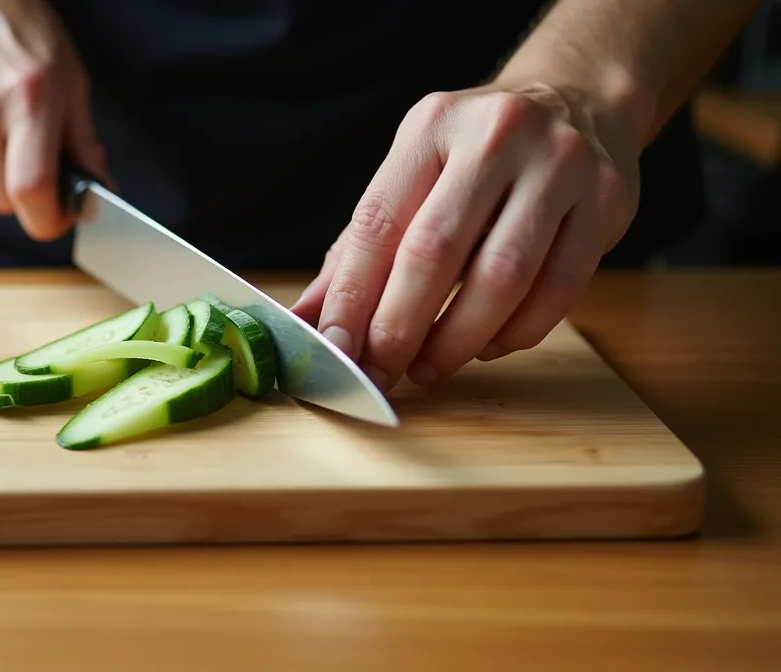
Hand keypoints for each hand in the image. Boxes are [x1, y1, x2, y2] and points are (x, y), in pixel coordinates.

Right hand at [0, 0, 109, 239]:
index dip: (49, 219)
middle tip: (38, 165)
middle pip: (3, 201)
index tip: (61, 216)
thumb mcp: (69, 77)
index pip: (32, 191)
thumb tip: (100, 191)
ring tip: (4, 119)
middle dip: (26, 196)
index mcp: (28, 99)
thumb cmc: (22, 29)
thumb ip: (84, 140)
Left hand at [291, 81, 639, 391]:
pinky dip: (515, 333)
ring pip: (503, 278)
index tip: (337, 350)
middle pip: (436, 252)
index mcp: (431, 127)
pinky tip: (486, 344)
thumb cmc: (473, 157)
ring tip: (429, 367)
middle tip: (383, 372)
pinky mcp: (607, 202)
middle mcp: (497, 137)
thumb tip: (305, 322)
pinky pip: (559, 290)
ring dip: (457, 340)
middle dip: (400, 327)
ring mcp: (561, 166)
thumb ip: (357, 252)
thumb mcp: (411, 178)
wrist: (577, 103)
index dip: (352, 297)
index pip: (379, 223)